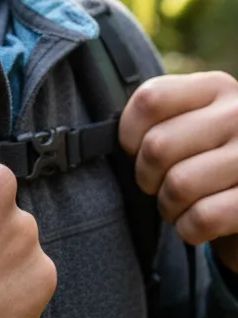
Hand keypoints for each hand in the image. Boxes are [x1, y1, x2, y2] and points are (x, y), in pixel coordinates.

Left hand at [119, 71, 237, 272]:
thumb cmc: (210, 159)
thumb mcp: (193, 122)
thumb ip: (160, 119)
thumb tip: (102, 140)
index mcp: (216, 88)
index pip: (149, 99)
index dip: (129, 133)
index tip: (135, 151)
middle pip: (158, 145)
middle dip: (146, 177)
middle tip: (156, 186)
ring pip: (180, 184)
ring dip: (168, 206)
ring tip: (177, 205)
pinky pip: (204, 217)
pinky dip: (189, 229)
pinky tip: (195, 224)